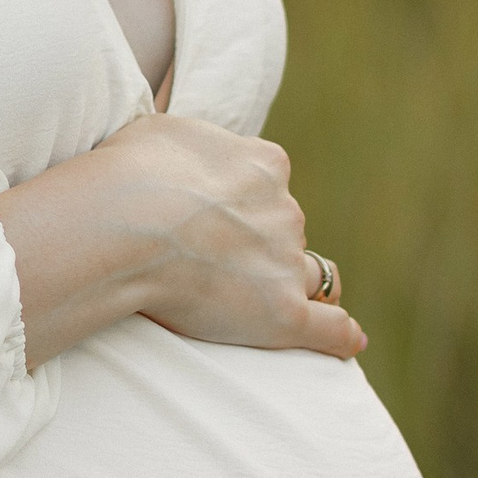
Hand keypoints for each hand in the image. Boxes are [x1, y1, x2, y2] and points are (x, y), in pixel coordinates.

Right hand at [0, 112, 367, 368]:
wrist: (128, 222)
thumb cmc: (132, 174)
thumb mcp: (161, 132)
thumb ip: (190, 145)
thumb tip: (183, 157)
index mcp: (264, 165)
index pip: (268, 184)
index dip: (241, 201)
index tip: (209, 215)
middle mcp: (285, 211)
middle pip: (283, 230)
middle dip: (258, 243)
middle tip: (207, 260)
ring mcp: (287, 262)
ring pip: (306, 274)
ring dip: (290, 283)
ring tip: (261, 301)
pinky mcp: (283, 313)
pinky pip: (329, 328)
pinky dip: (339, 336)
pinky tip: (349, 345)